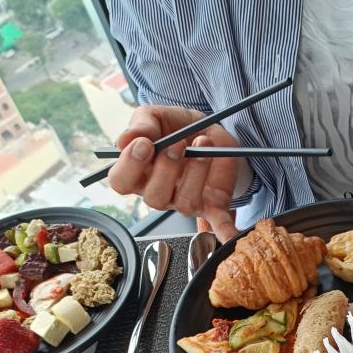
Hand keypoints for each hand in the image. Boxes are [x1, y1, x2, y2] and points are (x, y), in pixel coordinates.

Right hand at [108, 104, 239, 239]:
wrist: (209, 128)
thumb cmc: (176, 126)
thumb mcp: (156, 116)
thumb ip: (141, 123)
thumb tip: (124, 140)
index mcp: (139, 173)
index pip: (122, 182)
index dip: (130, 166)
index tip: (144, 143)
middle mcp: (160, 192)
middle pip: (154, 198)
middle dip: (166, 169)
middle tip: (177, 143)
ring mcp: (185, 201)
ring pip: (184, 202)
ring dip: (195, 172)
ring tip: (202, 143)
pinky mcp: (213, 205)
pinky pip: (218, 223)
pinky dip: (224, 231)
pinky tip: (230, 236)